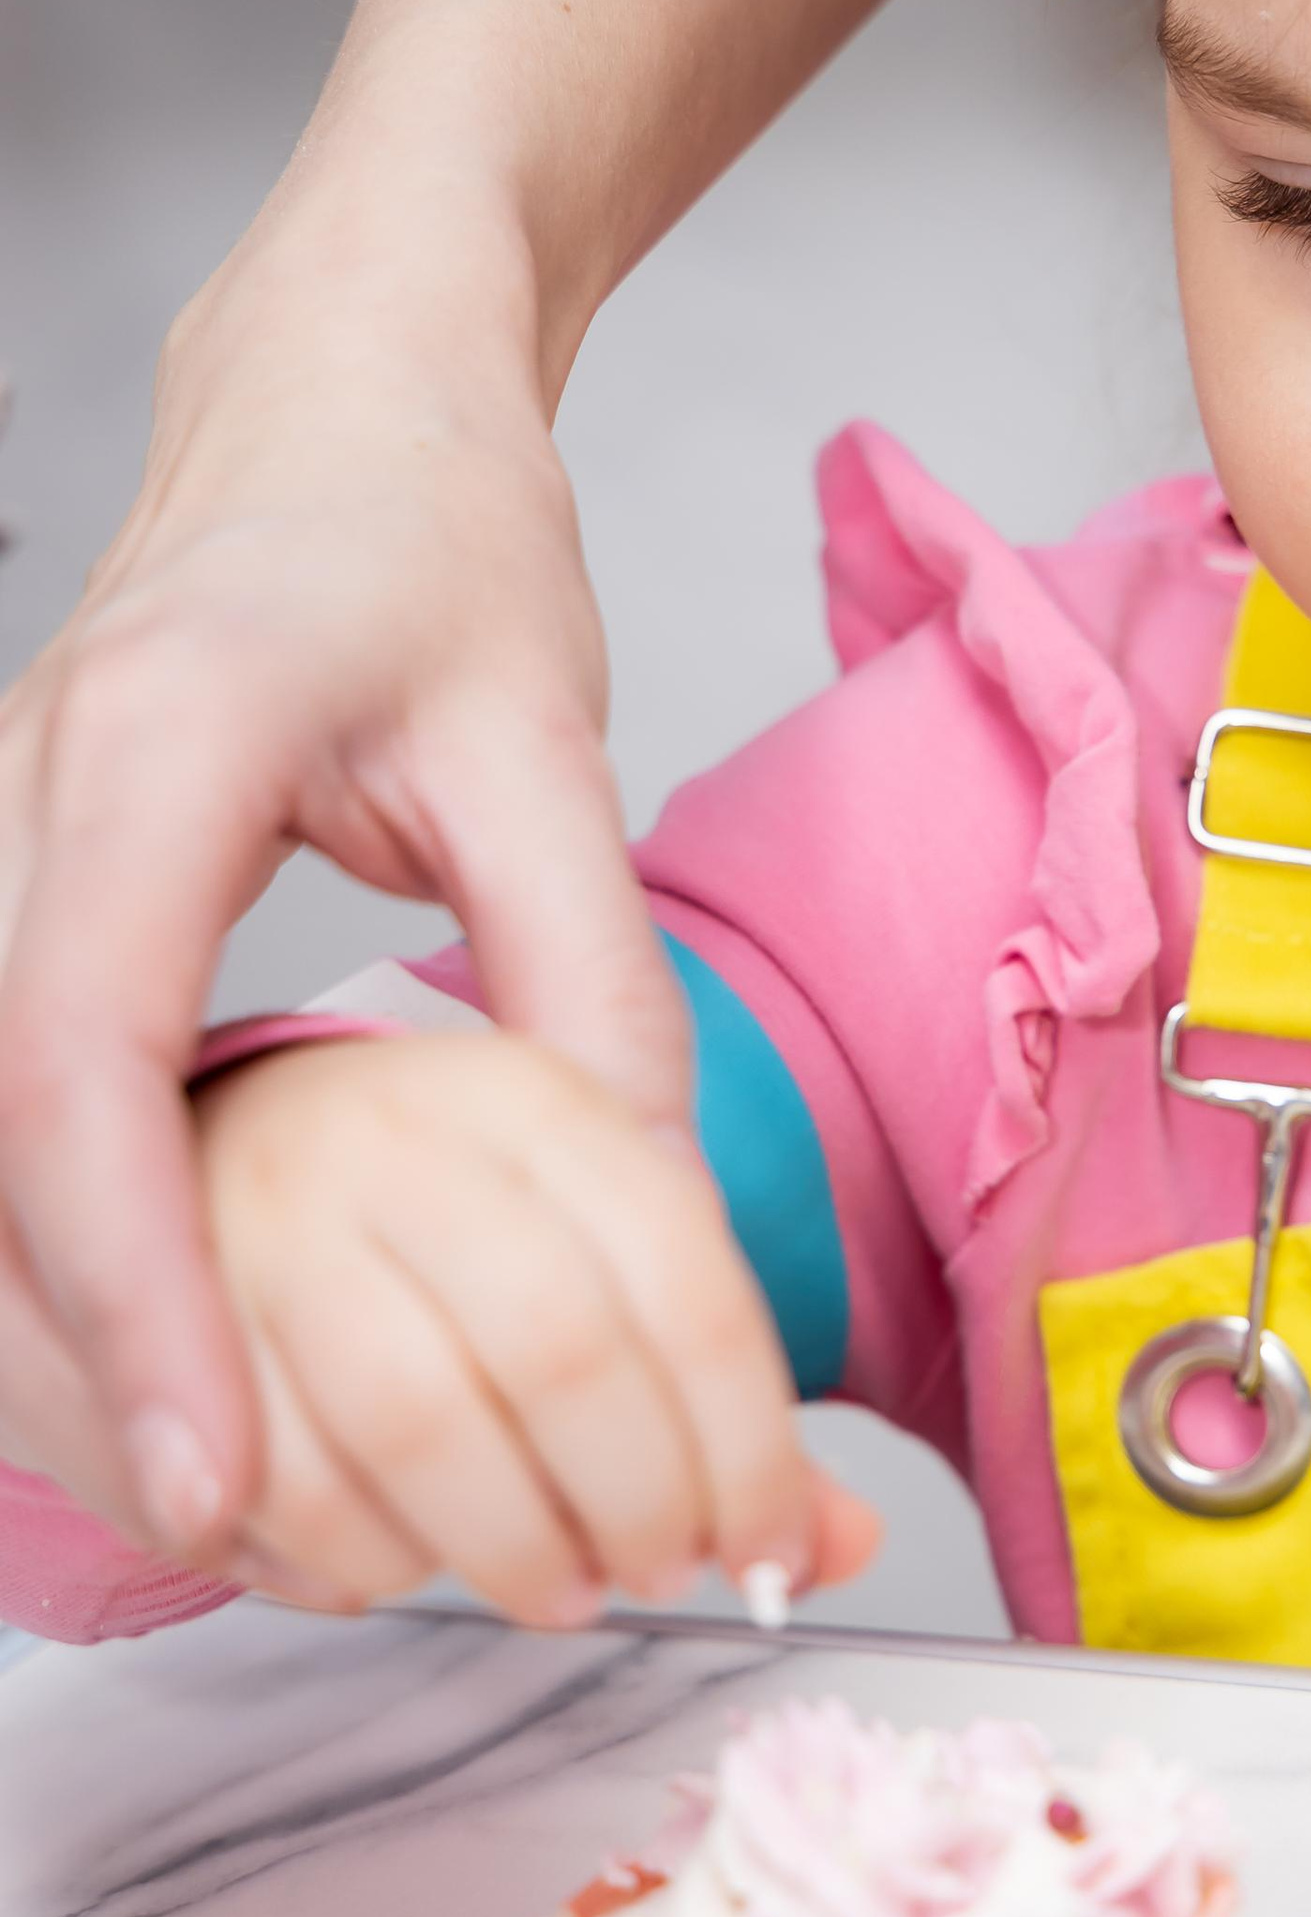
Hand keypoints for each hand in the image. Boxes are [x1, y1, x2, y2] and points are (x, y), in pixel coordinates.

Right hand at [0, 0, 980, 1563]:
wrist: (339, 384)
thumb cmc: (430, 525)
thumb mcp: (540, 737)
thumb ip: (579, 967)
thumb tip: (641, 1195)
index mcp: (145, 761)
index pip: (83, 1072)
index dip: (138, 1296)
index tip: (213, 1473)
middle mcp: (24, 809)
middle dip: (91, 1353)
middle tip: (232, 1532)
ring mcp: (2, 847)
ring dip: (75, 1310)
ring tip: (218, 1476)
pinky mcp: (30, 886)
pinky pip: (21, 1094)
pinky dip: (87, 1228)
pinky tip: (184, 1331)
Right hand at [196, 1033, 878, 1623]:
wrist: (169, 1136)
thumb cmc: (408, 1201)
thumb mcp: (582, 1219)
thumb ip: (709, 1370)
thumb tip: (838, 1542)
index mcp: (524, 1092)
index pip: (684, 1279)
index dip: (750, 1450)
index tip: (775, 1549)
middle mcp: (388, 1131)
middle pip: (563, 1355)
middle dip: (639, 1508)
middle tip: (664, 1571)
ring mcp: (254, 1218)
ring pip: (421, 1429)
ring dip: (512, 1554)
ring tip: (555, 1585)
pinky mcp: (143, 1320)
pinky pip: (282, 1490)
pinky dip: (368, 1567)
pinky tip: (410, 1564)